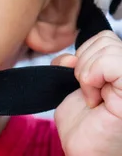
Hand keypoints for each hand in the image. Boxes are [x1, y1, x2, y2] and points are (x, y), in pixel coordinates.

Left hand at [52, 30, 121, 154]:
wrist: (86, 153)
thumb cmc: (84, 126)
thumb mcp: (72, 85)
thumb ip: (74, 63)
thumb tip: (71, 56)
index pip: (105, 38)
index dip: (85, 55)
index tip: (84, 83)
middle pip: (106, 39)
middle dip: (84, 63)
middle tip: (89, 91)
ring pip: (109, 48)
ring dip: (87, 72)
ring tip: (94, 96)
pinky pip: (112, 63)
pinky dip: (92, 76)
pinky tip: (95, 98)